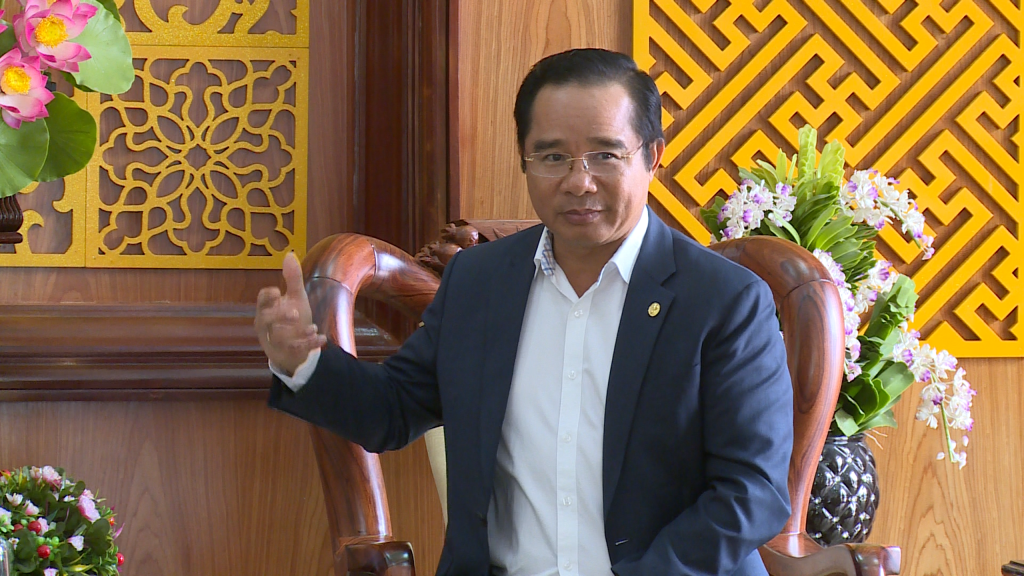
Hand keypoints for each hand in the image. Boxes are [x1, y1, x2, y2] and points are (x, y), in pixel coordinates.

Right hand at [255, 252, 326, 374]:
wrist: (296, 347)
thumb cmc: (292, 319)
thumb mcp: (295, 298)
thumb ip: (292, 279)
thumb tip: (289, 254)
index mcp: (266, 309)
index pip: (262, 301)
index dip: (267, 297)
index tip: (277, 292)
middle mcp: (266, 326)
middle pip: (266, 320)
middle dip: (279, 316)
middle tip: (295, 312)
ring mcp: (274, 341)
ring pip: (279, 338)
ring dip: (296, 333)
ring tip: (312, 327)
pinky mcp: (285, 354)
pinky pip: (294, 351)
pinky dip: (308, 345)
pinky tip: (322, 338)